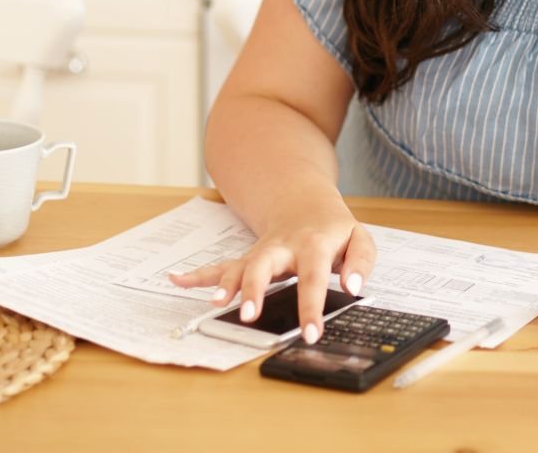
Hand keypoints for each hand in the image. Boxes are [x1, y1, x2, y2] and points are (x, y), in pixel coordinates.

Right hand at [167, 197, 375, 343]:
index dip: (310, 307)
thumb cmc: (334, 229)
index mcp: (313, 245)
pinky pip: (221, 266)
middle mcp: (282, 248)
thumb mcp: (359, 239)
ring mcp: (261, 253)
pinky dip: (198, 274)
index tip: (310, 333)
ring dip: (224, 285)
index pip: (312, 279)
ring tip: (213, 304)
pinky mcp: (248, 258)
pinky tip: (176, 280)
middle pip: (263, 266)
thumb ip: (361, 261)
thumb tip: (352, 285)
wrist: (306, 204)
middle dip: (253, 289)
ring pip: (239, 266)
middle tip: (248, 316)